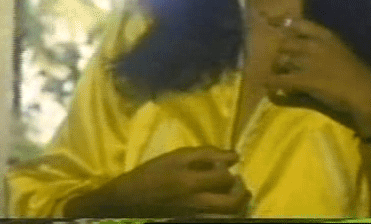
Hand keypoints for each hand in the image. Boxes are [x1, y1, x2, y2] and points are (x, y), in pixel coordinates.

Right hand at [63, 146, 250, 217]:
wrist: (129, 201)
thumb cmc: (151, 174)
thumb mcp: (174, 157)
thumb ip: (204, 155)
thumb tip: (232, 156)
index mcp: (191, 182)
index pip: (225, 178)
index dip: (231, 168)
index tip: (232, 160)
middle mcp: (197, 203)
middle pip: (232, 203)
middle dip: (242, 193)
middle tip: (241, 183)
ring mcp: (196, 217)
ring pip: (228, 215)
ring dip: (237, 205)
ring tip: (235, 194)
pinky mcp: (192, 223)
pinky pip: (216, 220)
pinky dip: (224, 213)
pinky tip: (220, 204)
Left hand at [263, 18, 370, 136]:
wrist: (365, 92)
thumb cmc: (355, 72)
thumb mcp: (340, 49)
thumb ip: (322, 44)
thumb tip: (302, 43)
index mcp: (325, 36)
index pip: (298, 23)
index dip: (282, 23)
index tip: (270, 21)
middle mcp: (314, 45)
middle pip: (285, 43)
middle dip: (280, 53)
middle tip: (279, 62)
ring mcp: (309, 62)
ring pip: (281, 61)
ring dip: (277, 68)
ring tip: (276, 74)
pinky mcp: (305, 80)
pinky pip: (280, 80)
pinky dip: (271, 83)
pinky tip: (268, 87)